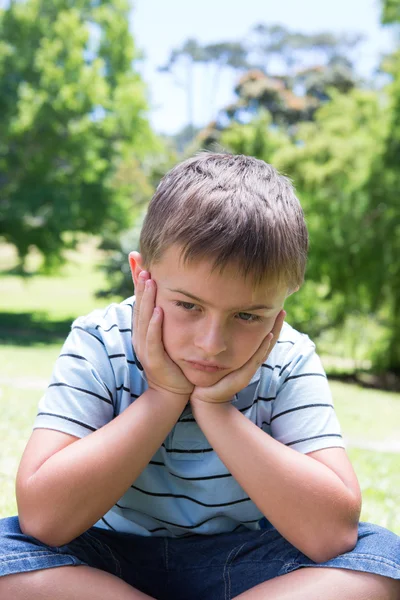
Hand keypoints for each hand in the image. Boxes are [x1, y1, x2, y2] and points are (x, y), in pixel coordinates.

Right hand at [133, 271, 193, 399]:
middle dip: (139, 283)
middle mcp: (141, 337)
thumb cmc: (174, 364)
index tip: (138, 258)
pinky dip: (154, 324)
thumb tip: (171, 298)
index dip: (138, 280)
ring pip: (144, 319)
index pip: (141, 300)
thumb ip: (168, 319)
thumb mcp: (169, 337)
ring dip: (146, 299)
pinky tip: (158, 310)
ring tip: (148, 279)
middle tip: (141, 261)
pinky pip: (153, 340)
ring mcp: (145, 348)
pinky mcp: (153, 361)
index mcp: (144, 330)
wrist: (173, 394)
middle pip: (139, 305)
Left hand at [190, 310, 285, 404]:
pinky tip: (269, 334)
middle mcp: (251, 362)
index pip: (261, 338)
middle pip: (268, 341)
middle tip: (282, 310)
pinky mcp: (244, 376)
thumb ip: (220, 347)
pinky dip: (263, 346)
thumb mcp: (217, 359)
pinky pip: (256, 358)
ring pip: (266, 348)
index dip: (269, 325)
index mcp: (246, 358)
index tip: (274, 309)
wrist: (205, 399)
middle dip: (276, 325)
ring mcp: (249, 369)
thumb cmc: (209, 378)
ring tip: (280, 317)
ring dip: (274, 332)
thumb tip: (216, 329)